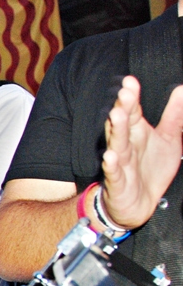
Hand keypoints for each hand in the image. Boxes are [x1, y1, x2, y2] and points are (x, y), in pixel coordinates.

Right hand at [101, 78, 182, 227]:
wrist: (139, 204)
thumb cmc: (150, 170)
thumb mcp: (168, 140)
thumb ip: (174, 116)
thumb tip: (181, 90)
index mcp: (136, 133)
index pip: (133, 111)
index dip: (131, 97)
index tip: (130, 81)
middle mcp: (126, 145)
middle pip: (122, 125)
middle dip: (122, 109)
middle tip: (124, 94)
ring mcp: (120, 164)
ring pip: (117, 145)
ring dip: (116, 131)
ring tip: (115, 116)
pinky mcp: (118, 183)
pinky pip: (114, 173)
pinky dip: (111, 165)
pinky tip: (110, 157)